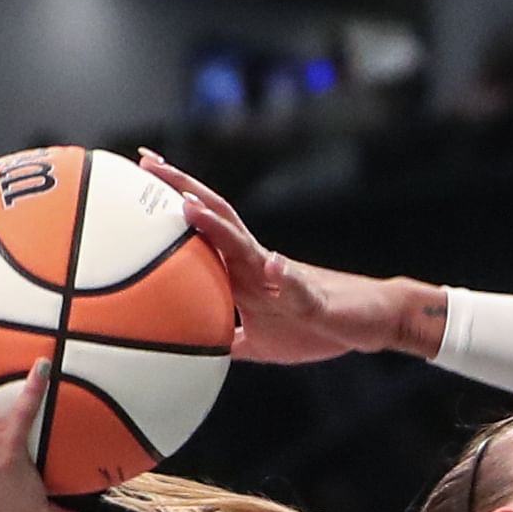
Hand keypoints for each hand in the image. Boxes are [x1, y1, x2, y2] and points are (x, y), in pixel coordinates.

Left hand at [136, 151, 401, 364]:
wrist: (372, 322)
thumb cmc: (316, 327)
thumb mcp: (258, 341)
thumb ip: (225, 338)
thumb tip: (191, 350)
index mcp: (244, 271)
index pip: (203, 229)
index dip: (173, 200)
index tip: (140, 172)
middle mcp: (260, 264)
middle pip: (217, 217)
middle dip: (182, 188)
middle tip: (147, 161)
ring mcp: (286, 279)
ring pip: (247, 246)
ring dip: (219, 227)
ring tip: (190, 206)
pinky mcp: (315, 301)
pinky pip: (299, 290)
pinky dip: (285, 279)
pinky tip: (274, 269)